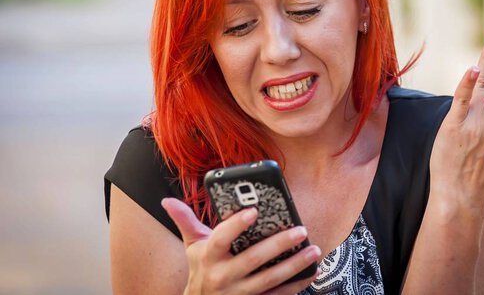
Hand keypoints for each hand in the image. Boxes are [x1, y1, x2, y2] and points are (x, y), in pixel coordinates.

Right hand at [161, 198, 319, 294]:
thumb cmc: (200, 269)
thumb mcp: (192, 246)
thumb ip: (185, 221)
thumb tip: (168, 201)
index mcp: (209, 256)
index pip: (221, 238)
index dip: (236, 225)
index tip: (253, 211)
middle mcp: (224, 275)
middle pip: (254, 259)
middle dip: (279, 244)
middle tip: (300, 230)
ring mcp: (240, 292)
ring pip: (270, 279)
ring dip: (294, 264)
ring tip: (312, 250)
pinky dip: (297, 285)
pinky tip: (311, 272)